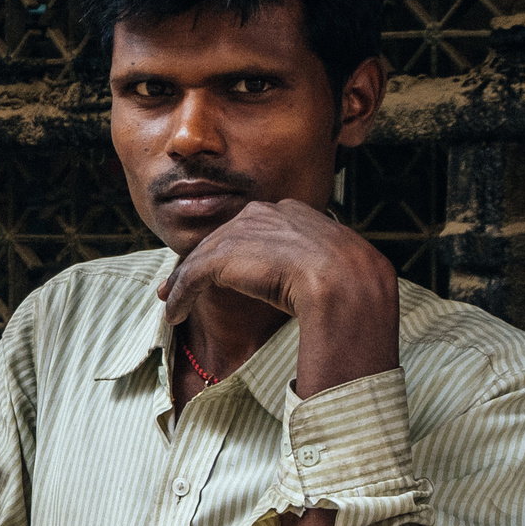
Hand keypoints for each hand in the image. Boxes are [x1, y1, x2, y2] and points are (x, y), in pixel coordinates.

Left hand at [156, 199, 397, 399]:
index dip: (232, 252)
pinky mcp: (225, 255)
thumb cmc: (352, 283)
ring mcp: (243, 231)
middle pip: (221, 239)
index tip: (221, 270)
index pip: (251, 230)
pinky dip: (181, 295)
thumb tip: (316, 283)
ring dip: (183, 284)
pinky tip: (174, 314)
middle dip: (199, 264)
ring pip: (203, 257)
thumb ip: (314, 265)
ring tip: (172, 305)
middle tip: (179, 287)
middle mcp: (265, 213)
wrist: (348, 285)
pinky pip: (193, 276)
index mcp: (293, 211)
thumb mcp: (334, 266)